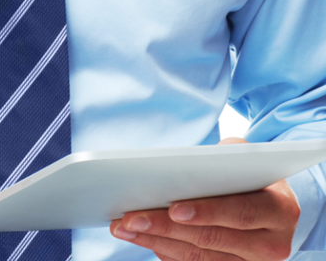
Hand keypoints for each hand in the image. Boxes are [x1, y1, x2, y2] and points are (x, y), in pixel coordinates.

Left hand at [109, 137, 300, 260]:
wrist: (271, 203)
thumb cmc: (249, 173)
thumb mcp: (245, 156)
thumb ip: (226, 154)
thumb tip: (186, 162)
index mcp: (280, 210)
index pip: (241, 213)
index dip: (207, 212)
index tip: (173, 209)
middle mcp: (273, 244)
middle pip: (212, 239)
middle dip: (165, 227)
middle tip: (130, 218)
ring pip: (199, 256)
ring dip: (156, 242)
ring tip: (124, 228)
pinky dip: (166, 253)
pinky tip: (143, 239)